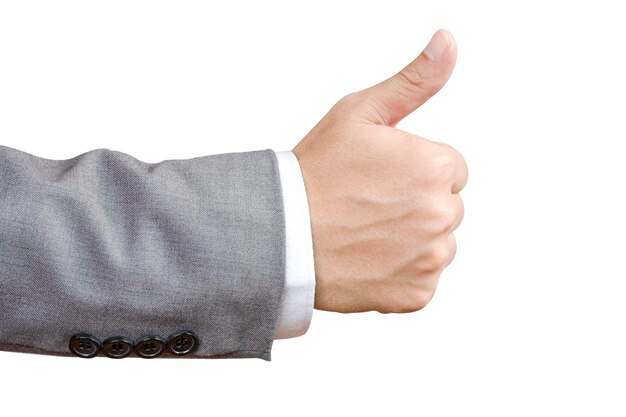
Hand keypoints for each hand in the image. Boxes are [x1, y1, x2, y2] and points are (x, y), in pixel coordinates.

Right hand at [292, 29, 467, 313]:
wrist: (280, 236)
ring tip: (365, 233)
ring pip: (436, 244)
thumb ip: (414, 80)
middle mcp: (443, 214)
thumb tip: (447, 41)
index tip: (379, 178)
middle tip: (367, 206)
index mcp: (436, 166)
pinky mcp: (417, 294)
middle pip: (445, 206)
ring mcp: (430, 258)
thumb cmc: (316, 173)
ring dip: (411, 241)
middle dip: (415, 204)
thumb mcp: (361, 113)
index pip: (449, 169)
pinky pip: (422, 280)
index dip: (413, 170)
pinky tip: (368, 260)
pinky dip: (400, 274)